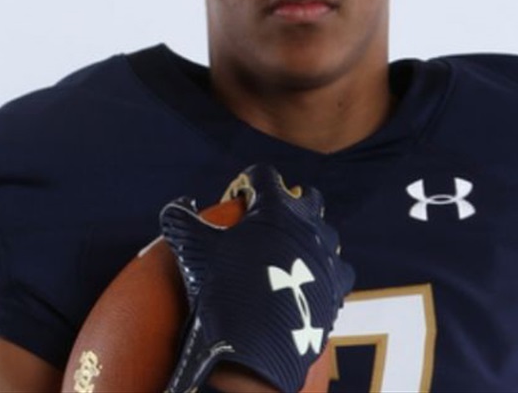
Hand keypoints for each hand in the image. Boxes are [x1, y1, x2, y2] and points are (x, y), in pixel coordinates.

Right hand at [160, 165, 354, 392]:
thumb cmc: (224, 286)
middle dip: (289, 201)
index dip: (248, 182)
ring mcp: (329, 253)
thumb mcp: (194, 248)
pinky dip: (321, 272)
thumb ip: (181, 218)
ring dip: (308, 236)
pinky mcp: (339, 284)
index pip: (264, 175)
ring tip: (287, 254)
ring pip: (325, 233)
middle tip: (267, 220)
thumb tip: (179, 203)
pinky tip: (305, 284)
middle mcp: (310, 223)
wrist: (259, 343)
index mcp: (277, 206)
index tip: (237, 198)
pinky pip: (335, 269)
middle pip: (306, 196)